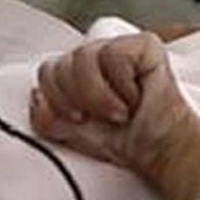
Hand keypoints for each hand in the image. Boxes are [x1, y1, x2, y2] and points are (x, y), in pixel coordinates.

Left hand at [29, 33, 199, 199]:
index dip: (58, 100)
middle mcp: (96, 55)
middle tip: (105, 116)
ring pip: (84, 58)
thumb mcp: (75, 135)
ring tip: (121, 111)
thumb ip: (48, 118)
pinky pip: (114, 56)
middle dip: (80, 100)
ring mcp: (120, 47)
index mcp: (77, 72)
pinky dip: (123, 85)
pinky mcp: (145, 44)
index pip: (46, 70)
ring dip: (100, 96)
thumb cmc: (124, 142)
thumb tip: (36, 95)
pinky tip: (137, 97)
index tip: (80, 120)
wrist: (163, 154)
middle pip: (61, 64)